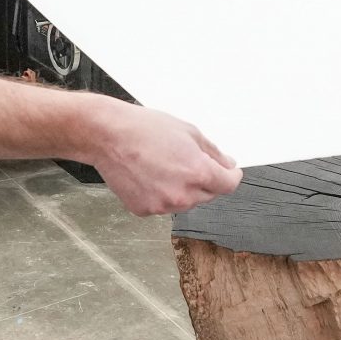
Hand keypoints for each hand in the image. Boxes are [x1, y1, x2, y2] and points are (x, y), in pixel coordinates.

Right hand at [86, 101, 242, 215]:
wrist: (108, 136)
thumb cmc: (144, 129)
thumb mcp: (189, 132)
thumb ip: (213, 153)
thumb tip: (227, 165)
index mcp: (198, 173)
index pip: (229, 185)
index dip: (232, 176)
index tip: (230, 172)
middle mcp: (183, 195)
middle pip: (209, 195)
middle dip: (206, 181)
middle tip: (188, 161)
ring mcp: (163, 206)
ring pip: (186, 203)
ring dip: (184, 189)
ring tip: (164, 167)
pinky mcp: (145, 210)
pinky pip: (163, 206)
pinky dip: (162, 194)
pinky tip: (149, 176)